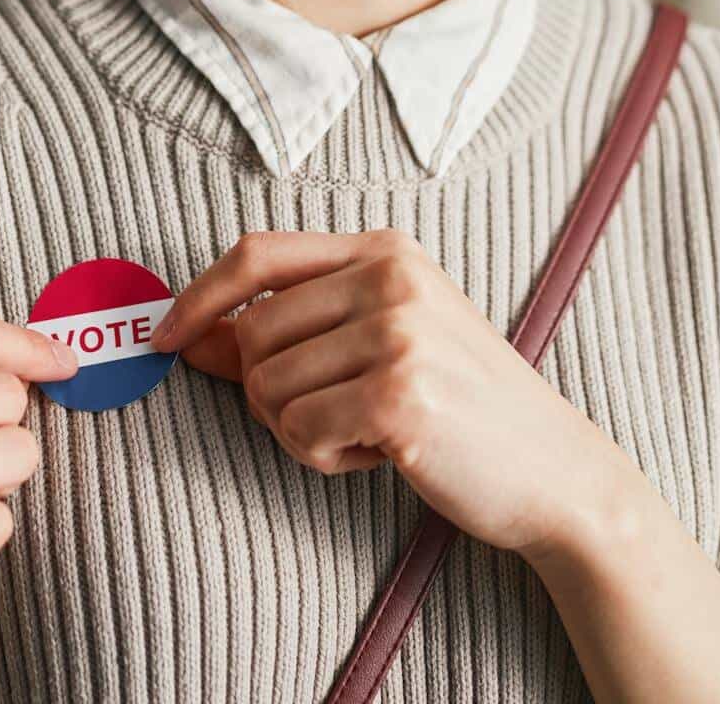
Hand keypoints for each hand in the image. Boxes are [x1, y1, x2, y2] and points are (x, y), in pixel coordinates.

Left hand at [152, 228, 622, 560]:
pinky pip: (298, 431)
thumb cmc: (459, 407)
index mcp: (384, 249)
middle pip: (253, 331)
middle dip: (268, 392)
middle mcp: (390, 275)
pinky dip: (323, 456)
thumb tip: (189, 337)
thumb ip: (291, 332)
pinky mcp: (399, 393)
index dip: (197, 296)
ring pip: (268, 386)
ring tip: (365, 432)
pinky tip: (379, 454)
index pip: (256, 254)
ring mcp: (398, 330)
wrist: (553, 469)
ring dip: (300, 430)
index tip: (166, 338)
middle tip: (331, 418)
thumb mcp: (379, 344)